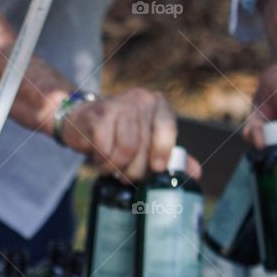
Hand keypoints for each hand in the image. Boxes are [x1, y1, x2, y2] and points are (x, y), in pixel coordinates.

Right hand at [59, 88, 199, 181]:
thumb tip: (196, 175)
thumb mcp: (146, 142)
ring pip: (126, 149)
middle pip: (143, 145)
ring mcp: (119, 104)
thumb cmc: (118, 134)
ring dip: (117, 167)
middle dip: (135, 169)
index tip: (157, 169)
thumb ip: (170, 156)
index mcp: (157, 104)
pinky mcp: (98, 114)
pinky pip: (105, 149)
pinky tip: (99, 161)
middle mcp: (140, 99)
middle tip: (127, 177)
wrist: (80, 119)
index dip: (162, 151)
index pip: (166, 128)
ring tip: (112, 170)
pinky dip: (102, 162)